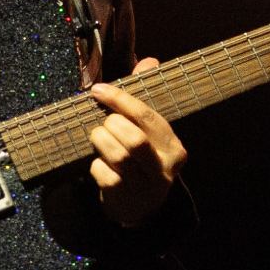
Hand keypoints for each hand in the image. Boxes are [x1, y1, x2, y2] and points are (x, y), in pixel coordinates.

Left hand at [86, 56, 186, 228]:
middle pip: (134, 139)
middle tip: (103, 124)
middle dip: (110, 126)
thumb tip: (150, 61)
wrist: (140, 209)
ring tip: (98, 138)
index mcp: (173, 147)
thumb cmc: (142, 161)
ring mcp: (146, 188)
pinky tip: (99, 164)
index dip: (120, 100)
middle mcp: (164, 169)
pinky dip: (95, 166)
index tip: (98, 90)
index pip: (148, 116)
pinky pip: (104, 175)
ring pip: (118, 156)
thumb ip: (145, 98)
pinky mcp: (126, 201)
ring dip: (100, 142)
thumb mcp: (148, 132)